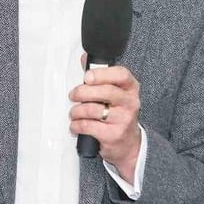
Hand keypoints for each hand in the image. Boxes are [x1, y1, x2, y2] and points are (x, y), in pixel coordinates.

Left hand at [69, 64, 140, 182]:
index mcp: (131, 88)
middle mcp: (130, 102)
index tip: (86, 77)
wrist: (129, 144)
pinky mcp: (114, 135)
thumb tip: (85, 58)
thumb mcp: (115, 93)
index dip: (102, 74)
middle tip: (73, 95)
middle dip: (82, 92)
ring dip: (76, 111)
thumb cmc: (118, 114)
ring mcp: (123, 120)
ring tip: (74, 113)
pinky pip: (88, 126)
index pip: (121, 74)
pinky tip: (75, 125)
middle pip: (105, 91)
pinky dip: (77, 125)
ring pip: (93, 109)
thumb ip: (100, 76)